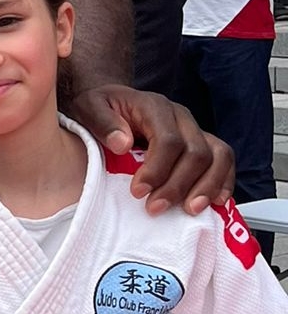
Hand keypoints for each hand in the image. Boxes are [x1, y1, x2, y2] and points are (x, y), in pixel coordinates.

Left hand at [69, 86, 232, 214]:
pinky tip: (215, 202)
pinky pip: (224, 160)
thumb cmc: (100, 107)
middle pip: (196, 152)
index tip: (138, 192)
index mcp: (154, 107)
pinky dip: (223, 181)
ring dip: (206, 187)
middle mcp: (181, 117)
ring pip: (218, 156)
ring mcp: (195, 130)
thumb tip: (121, 143)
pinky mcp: (203, 143)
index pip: (168, 140)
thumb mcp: (89, 107)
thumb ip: (102, 122)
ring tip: (190, 210)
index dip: (156, 169)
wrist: (113, 102)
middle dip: (177, 185)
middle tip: (155, 208)